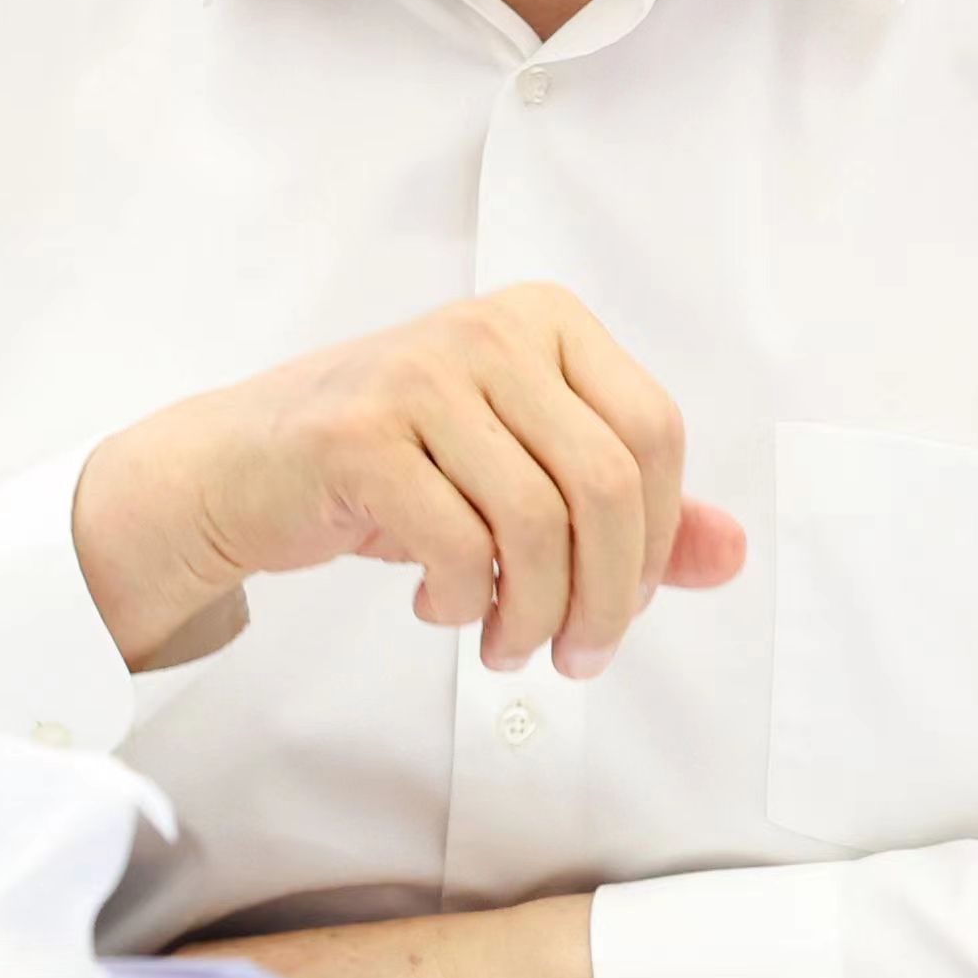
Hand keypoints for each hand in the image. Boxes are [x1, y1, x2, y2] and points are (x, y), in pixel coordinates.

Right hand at [72, 283, 746, 673]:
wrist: (245, 464)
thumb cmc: (395, 467)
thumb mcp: (520, 476)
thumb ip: (627, 512)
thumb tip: (732, 553)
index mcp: (546, 320)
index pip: (652, 431)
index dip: (656, 537)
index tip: (622, 605)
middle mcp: (489, 329)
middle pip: (606, 480)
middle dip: (606, 596)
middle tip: (577, 657)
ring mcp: (419, 373)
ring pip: (536, 523)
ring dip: (534, 615)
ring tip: (507, 646)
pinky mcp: (357, 434)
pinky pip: (456, 545)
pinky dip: (464, 602)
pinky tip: (440, 607)